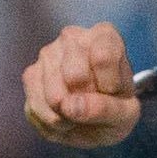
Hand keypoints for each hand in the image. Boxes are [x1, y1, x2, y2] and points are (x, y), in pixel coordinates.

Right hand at [22, 22, 139, 148]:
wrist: (95, 118)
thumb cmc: (115, 108)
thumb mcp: (126, 114)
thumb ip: (106, 109)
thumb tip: (70, 106)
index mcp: (104, 36)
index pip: (103, 58)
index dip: (109, 86)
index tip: (113, 92)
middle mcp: (72, 37)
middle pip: (76, 77)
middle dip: (86, 102)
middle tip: (93, 103)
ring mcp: (47, 54)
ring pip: (55, 96)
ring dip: (69, 117)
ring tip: (79, 113)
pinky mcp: (30, 75)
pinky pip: (38, 107)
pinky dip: (53, 122)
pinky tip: (64, 117)